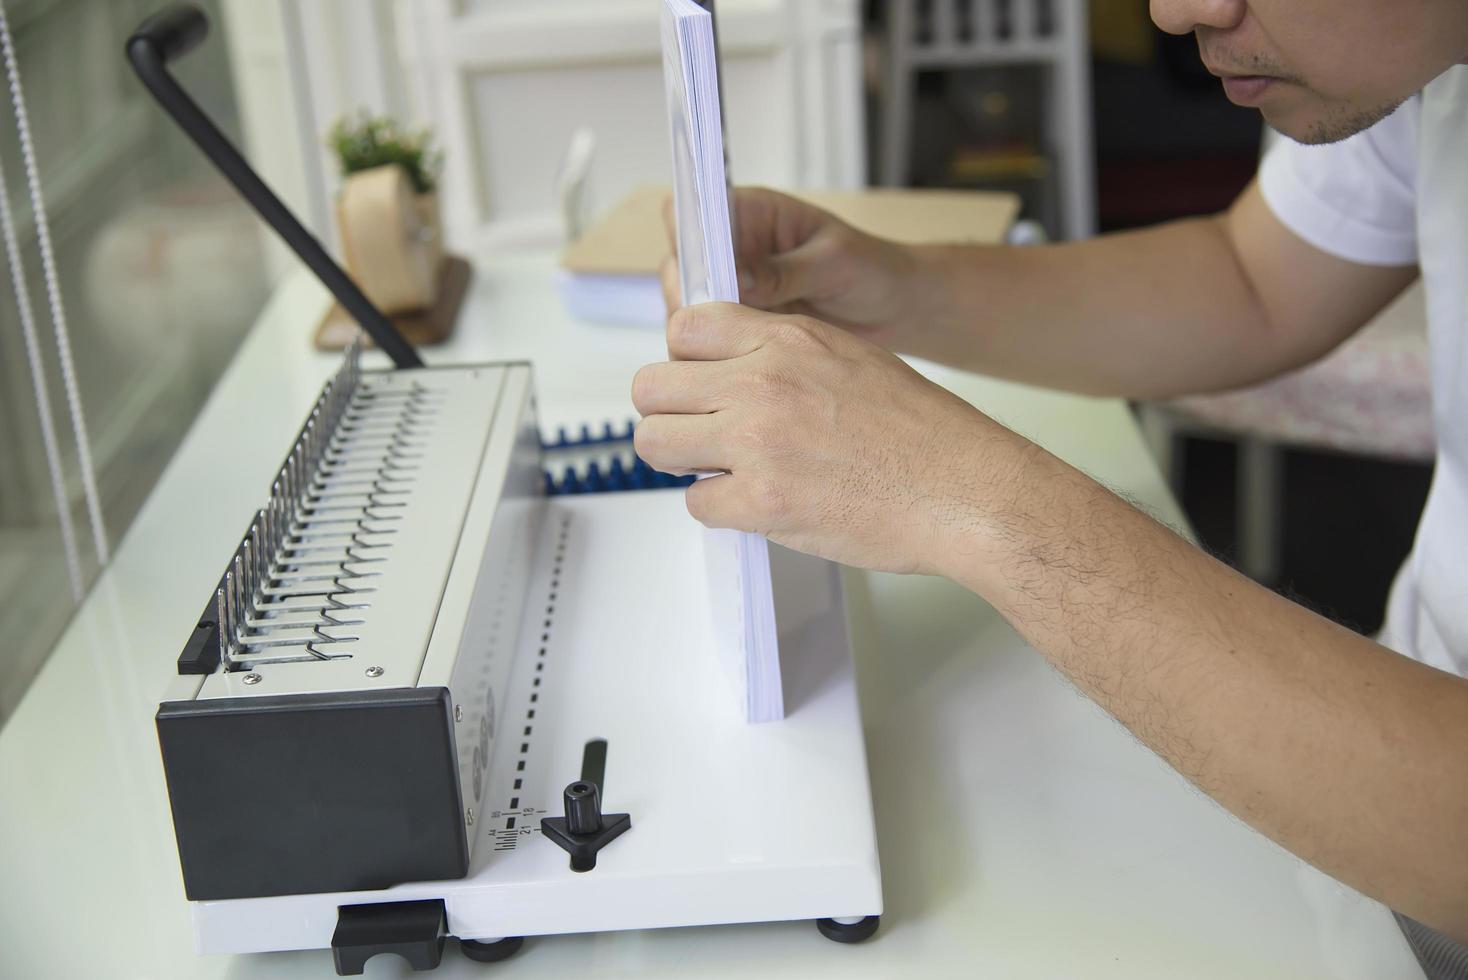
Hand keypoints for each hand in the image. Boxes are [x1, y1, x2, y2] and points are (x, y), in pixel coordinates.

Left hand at [632, 303, 1032, 574]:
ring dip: (683, 460)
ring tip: (723, 469)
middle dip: (670, 413)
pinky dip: (721, 508)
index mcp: (786, 339)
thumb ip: (782, 352)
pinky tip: (759, 503)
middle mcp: (763, 382)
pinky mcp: (761, 502)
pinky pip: (696, 502)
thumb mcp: (849, 357)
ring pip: (656, 443)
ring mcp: (757, 442)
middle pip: (650, 387)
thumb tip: (729, 368)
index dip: (684, 360)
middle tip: (700, 434)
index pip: (684, 327)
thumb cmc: (923, 433)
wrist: (966, 490)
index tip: (701, 384)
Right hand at [661, 188, 925, 349]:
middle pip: (681, 265)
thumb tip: (735, 277)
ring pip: (688, 307)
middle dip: (691, 294)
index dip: (687, 236)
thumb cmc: (871, 270)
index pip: (694, 210)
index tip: (703, 270)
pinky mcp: (739, 323)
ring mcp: (732, 287)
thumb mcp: (833, 263)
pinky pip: (709, 337)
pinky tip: (740, 363)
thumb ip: (783, 271)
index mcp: (753, 214)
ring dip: (701, 328)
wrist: (893, 310)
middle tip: (721, 321)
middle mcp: (734, 247)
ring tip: (737, 346)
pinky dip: (715, 351)